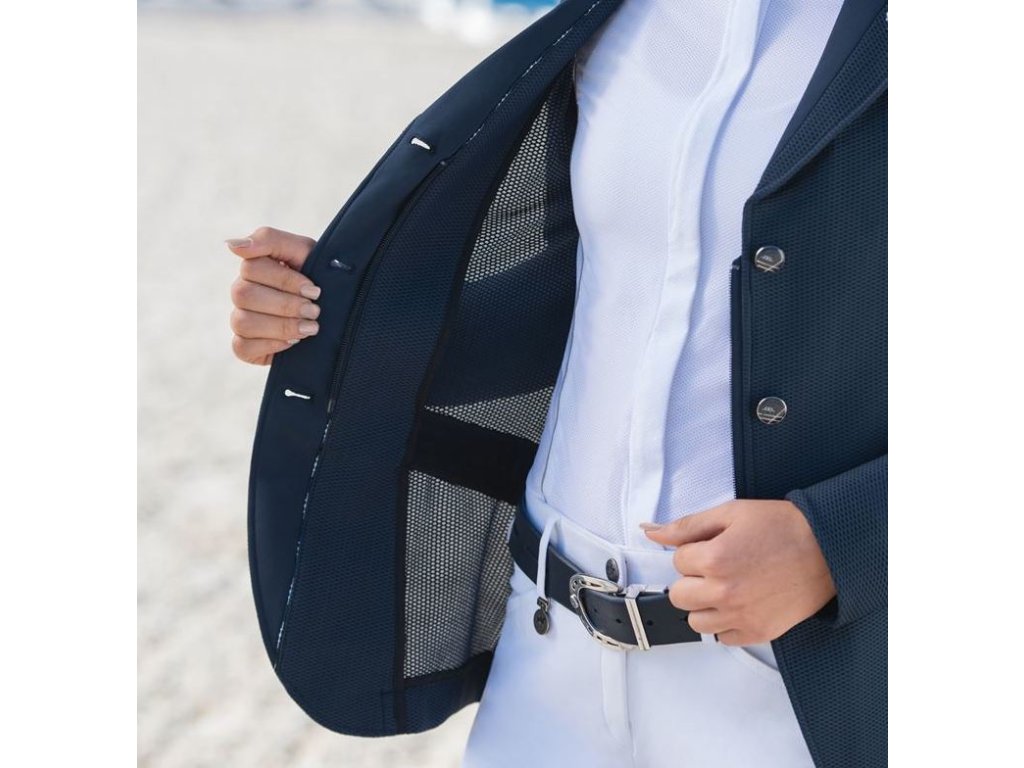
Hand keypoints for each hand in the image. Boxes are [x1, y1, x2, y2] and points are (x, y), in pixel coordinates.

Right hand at [226, 227, 319, 364]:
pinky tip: (292, 342)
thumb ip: (272, 240)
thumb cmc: (319, 278)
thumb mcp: (305, 252)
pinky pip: (242, 347)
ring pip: (242, 322)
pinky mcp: (244, 345)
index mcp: (255, 266)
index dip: (285, 280)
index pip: (252, 268)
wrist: (338, 314)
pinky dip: (270, 345)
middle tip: (314, 310)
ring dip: (281, 326)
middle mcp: (243, 291)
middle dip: (286, 305)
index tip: (314, 289)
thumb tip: (233, 245)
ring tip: (310, 327)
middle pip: (244, 295)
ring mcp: (241, 318)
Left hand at [641, 499, 836, 645]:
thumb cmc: (781, 527)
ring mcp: (741, 616)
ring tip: (727, 586)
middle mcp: (725, 592)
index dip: (694, 551)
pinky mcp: (757, 632)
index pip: (677, 561)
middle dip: (692, 579)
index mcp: (715, 559)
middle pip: (679, 595)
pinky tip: (740, 603)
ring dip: (704, 604)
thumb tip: (650, 531)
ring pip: (695, 621)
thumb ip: (686, 526)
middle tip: (717, 567)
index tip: (714, 546)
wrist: (826, 549)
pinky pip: (722, 638)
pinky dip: (725, 623)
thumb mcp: (730, 513)